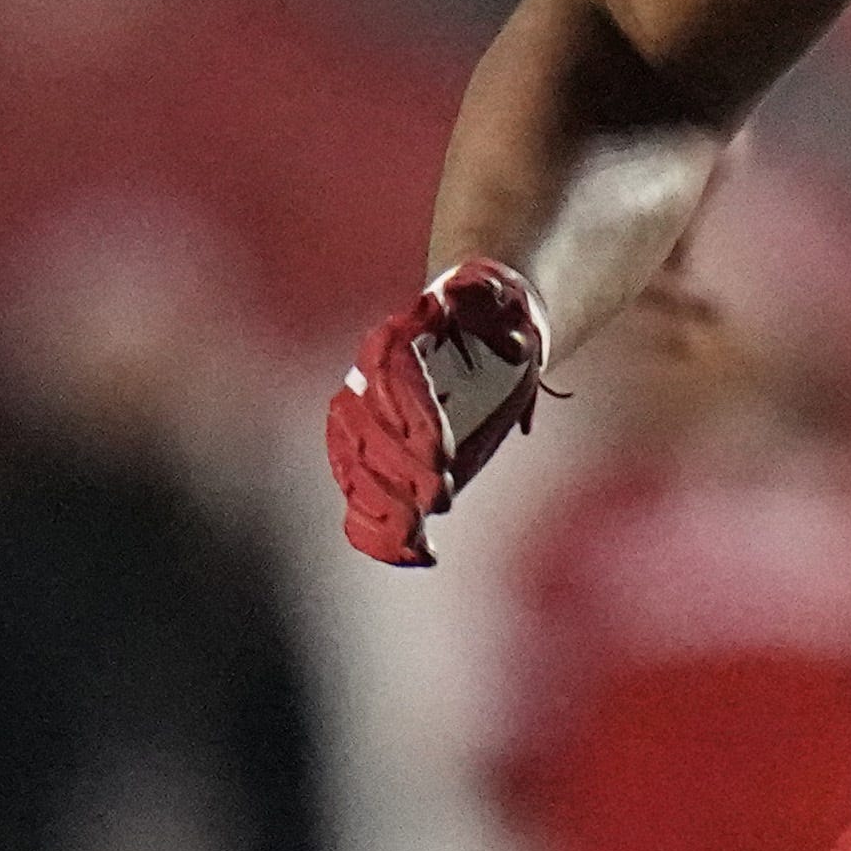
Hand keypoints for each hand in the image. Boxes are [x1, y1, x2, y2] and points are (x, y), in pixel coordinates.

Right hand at [326, 260, 546, 566]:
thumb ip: (485, 295)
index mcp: (393, 343)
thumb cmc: (492, 318)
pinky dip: (381, 537)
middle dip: (396, 467)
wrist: (483, 340)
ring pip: (353, 471)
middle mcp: (366, 388)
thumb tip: (478, 297)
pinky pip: (362, 507)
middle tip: (439, 492)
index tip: (443, 450)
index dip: (407, 415)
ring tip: (419, 526)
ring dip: (382, 505)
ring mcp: (367, 433)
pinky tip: (417, 555)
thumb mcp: (496, 298)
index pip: (385, 375)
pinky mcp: (380, 470)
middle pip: (364, 430)